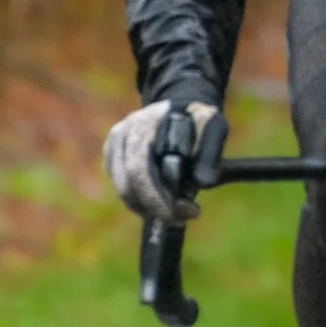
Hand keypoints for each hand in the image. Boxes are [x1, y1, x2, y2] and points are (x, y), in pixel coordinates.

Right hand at [103, 100, 221, 220]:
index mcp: (145, 123)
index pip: (140, 168)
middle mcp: (123, 132)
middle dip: (156, 209)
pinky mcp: (112, 157)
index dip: (159, 197)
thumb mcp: (213, 126)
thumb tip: (203, 182)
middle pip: (128, 185)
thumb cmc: (198, 119)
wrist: (179, 107)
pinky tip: (162, 203)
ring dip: (149, 209)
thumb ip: (210, 152)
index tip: (189, 211)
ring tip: (176, 214)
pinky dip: (142, 202)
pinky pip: (123, 188)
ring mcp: (114, 145)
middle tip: (182, 219)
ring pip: (124, 190)